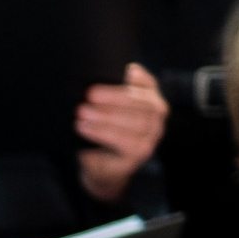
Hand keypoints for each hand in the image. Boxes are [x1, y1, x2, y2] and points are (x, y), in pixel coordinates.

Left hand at [77, 64, 167, 202]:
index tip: (124, 71)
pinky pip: (126, 142)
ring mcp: (152, 136)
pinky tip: (84, 128)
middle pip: (143, 104)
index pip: (149, 84)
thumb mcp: (105, 107)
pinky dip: (102, 133)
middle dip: (115, 97)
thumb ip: (108, 91)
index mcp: (150, 100)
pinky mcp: (141, 153)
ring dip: (106, 116)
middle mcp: (156, 118)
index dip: (138, 78)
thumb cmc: (102, 130)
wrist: (100, 165)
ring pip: (137, 123)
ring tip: (82, 112)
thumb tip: (108, 75)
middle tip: (89, 95)